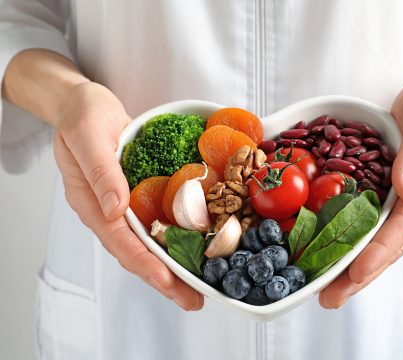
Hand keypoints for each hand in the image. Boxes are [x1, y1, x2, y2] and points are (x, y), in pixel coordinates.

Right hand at [53, 82, 202, 309]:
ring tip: (199, 284)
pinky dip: (176, 238)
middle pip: (137, 252)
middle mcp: (109, 210)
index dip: (143, 263)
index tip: (166, 280)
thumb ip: (100, 171)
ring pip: (149, 242)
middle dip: (165, 278)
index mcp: (91, 202)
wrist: (85, 103)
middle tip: (193, 299)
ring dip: (173, 265)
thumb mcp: (88, 135)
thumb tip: (116, 209)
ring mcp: (124, 205)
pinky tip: (197, 247)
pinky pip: (158, 221)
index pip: (119, 241)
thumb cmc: (82, 115)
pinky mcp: (139, 194)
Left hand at [319, 76, 402, 307]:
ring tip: (328, 291)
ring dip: (355, 269)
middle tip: (329, 298)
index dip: (379, 251)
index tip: (356, 273)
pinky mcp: (397, 200)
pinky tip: (336, 258)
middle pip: (391, 246)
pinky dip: (356, 246)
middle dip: (361, 275)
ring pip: (382, 244)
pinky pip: (376, 229)